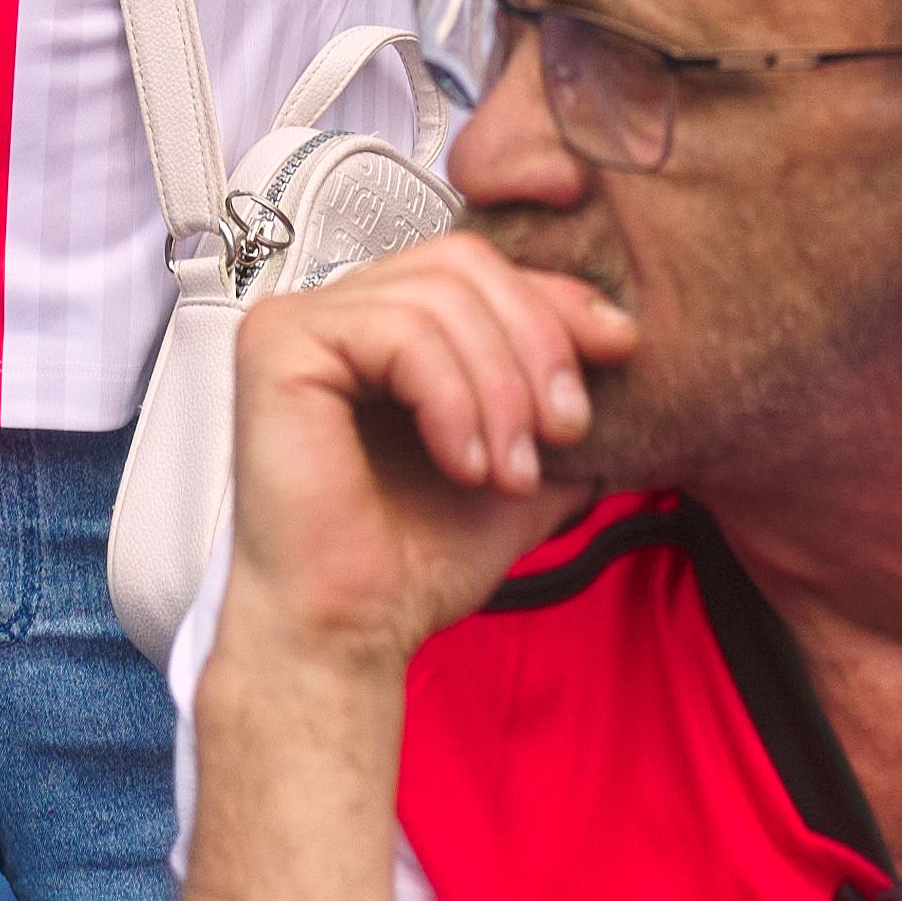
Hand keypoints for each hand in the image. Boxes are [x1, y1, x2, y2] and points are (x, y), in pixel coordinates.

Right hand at [219, 232, 634, 670]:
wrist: (349, 636)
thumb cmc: (414, 563)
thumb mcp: (523, 464)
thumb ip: (559, 402)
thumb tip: (622, 338)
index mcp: (386, 324)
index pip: (481, 267)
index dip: (556, 298)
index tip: (621, 347)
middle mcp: (337, 308)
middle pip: (465, 264)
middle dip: (537, 343)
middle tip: (565, 432)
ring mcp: (301, 320)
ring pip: (440, 297)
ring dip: (500, 389)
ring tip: (509, 474)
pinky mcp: (279, 344)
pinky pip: (399, 333)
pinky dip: (452, 400)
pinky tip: (463, 465)